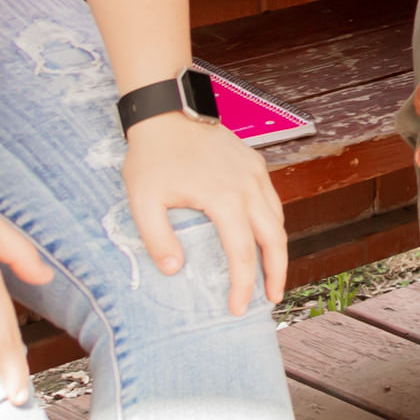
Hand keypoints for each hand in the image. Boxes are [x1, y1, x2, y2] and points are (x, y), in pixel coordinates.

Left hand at [122, 111, 292, 313]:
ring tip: (271, 272)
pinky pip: (271, 200)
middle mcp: (248, 186)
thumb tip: (174, 271)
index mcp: (224, 198)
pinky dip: (273, 223)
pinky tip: (263, 235)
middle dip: (277, 272)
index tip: (238, 308)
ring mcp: (255, 172)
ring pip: (278, 218)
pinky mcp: (254, 163)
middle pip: (275, 238)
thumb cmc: (151, 156)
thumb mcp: (142, 200)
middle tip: (272, 298)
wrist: (166, 110)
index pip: (242, 253)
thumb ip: (157, 238)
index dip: (243, 285)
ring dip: (277, 249)